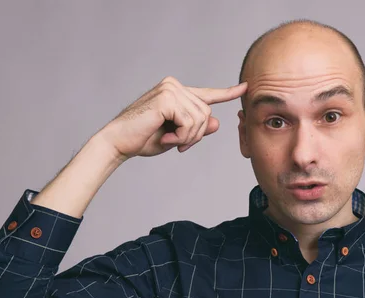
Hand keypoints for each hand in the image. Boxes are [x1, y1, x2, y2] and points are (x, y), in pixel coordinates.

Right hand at [99, 76, 246, 158]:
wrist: (119, 142)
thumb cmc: (144, 139)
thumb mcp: (177, 136)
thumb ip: (196, 128)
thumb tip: (216, 123)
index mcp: (177, 92)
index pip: (207, 93)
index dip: (227, 92)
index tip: (245, 87)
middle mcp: (174, 85)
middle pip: (207, 112)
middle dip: (196, 134)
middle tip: (178, 144)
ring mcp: (170, 89)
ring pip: (201, 118)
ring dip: (188, 137)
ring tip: (170, 141)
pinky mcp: (167, 98)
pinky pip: (190, 122)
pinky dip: (182, 136)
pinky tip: (167, 139)